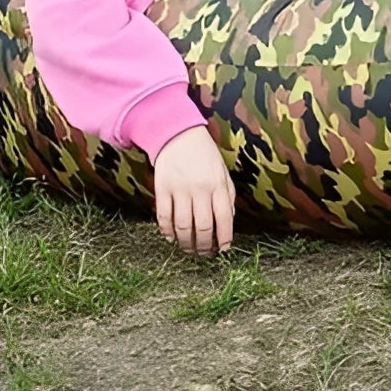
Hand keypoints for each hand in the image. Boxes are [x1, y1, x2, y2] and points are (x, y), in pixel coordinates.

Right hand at [154, 126, 234, 256]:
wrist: (178, 135)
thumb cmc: (205, 156)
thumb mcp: (223, 173)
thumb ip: (227, 196)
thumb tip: (228, 221)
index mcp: (218, 185)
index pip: (224, 218)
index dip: (224, 237)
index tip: (223, 249)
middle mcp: (200, 189)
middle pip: (203, 226)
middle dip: (204, 245)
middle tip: (204, 254)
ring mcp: (180, 189)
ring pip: (183, 225)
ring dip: (186, 242)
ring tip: (189, 249)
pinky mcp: (162, 189)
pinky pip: (164, 216)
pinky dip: (166, 231)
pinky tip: (170, 238)